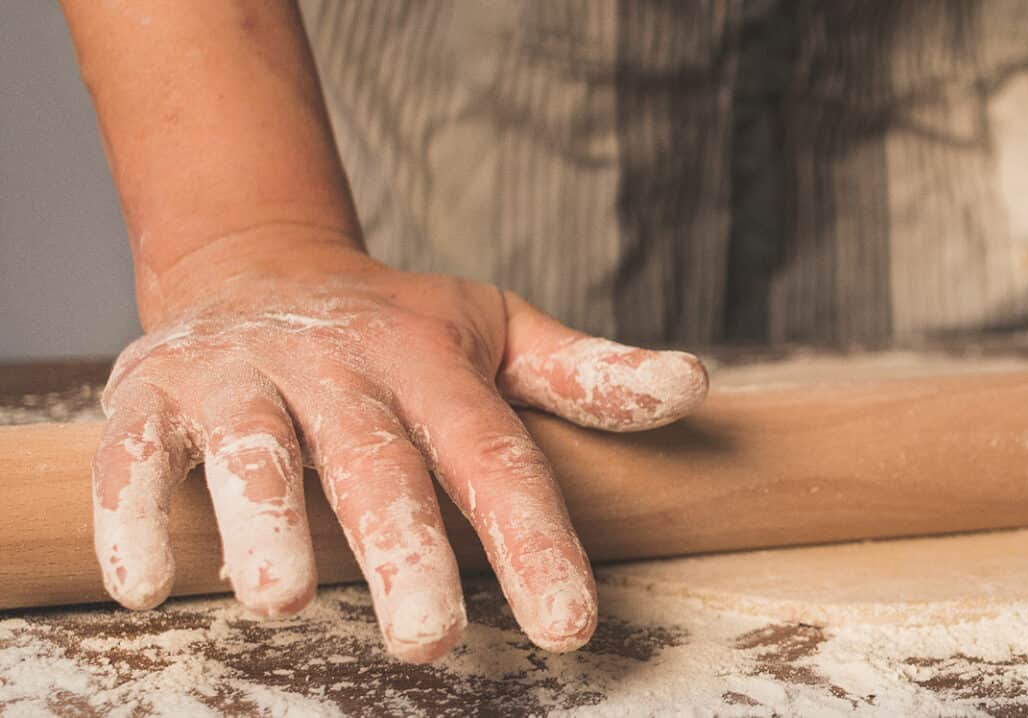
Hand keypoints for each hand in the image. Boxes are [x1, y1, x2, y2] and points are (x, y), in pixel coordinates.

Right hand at [92, 239, 706, 661]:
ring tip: (281, 599)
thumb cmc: (396, 330)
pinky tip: (147, 582)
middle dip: (404, 549)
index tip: (570, 627)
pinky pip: (135, 456)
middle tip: (429, 639)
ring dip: (265, 522)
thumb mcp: (498, 337)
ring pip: (253, 452)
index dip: (534, 542)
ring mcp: (240, 377)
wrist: (256, 259)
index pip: (493, 458)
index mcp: (430, 362)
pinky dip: (133, 512)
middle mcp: (336, 366)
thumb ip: (587, 377)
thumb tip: (694, 386)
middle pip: (376, 464)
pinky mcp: (151, 395)